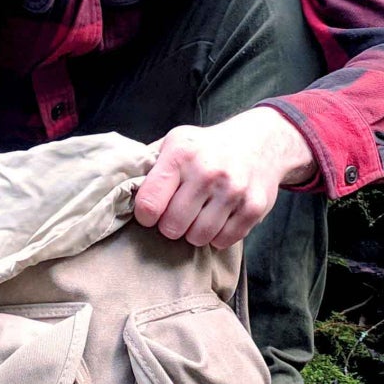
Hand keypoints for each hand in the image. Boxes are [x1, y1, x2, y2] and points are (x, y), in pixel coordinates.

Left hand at [133, 109, 316, 249]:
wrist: (263, 142)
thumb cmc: (209, 148)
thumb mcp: (177, 142)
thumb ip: (152, 167)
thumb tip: (121, 193)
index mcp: (181, 154)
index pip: (148, 204)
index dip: (145, 215)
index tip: (151, 212)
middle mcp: (208, 171)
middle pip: (172, 227)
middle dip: (170, 225)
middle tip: (178, 213)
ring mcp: (233, 190)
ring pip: (198, 237)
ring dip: (194, 232)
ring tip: (199, 214)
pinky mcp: (254, 207)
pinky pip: (224, 241)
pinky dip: (218, 236)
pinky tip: (219, 217)